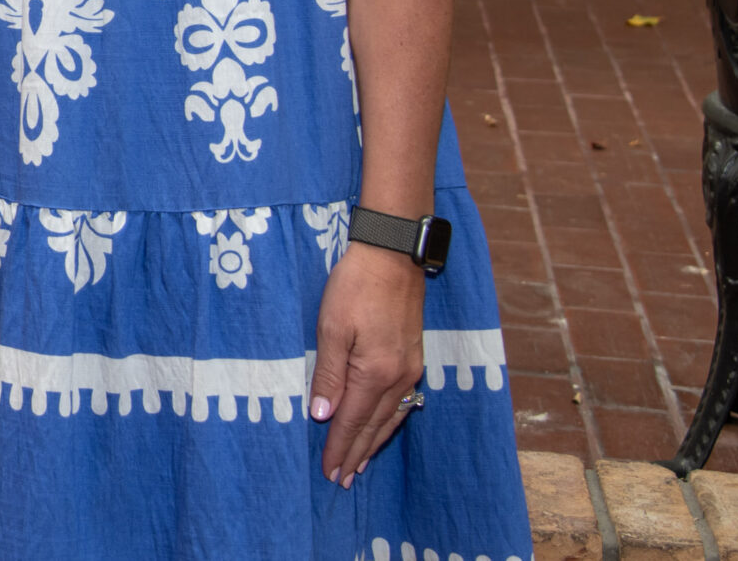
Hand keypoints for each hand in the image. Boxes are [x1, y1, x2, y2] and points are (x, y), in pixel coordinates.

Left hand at [308, 242, 426, 483]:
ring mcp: (410, 370)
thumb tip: (323, 416)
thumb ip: (329, 374)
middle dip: (356, 454)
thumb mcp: (331, 328)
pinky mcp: (414, 359)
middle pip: (373, 426)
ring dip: (373, 443)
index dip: (339, 448)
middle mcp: (398, 378)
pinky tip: (382, 428)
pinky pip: (400, 403)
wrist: (392, 257)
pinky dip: (388, 422)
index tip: (329, 472)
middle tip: (341, 480)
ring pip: (390, 418)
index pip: (352, 422)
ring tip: (359, 465)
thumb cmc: (355, 288)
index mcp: (376, 373)